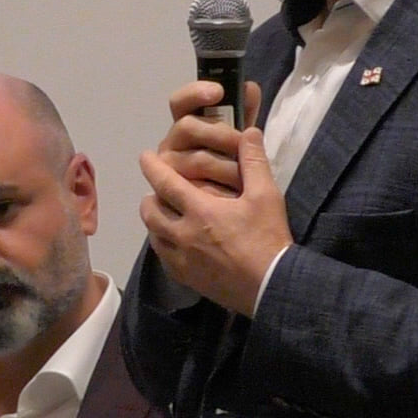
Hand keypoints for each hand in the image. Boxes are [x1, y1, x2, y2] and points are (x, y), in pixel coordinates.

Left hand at [138, 111, 290, 316]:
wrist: (272, 287)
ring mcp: (182, 259)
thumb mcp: (267, 196)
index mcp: (200, 210)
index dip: (152, 167)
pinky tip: (172, 242)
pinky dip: (162, 244)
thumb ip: (254, 161)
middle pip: (150, 211)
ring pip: (153, 235)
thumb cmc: (268, 238)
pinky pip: (163, 257)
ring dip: (154, 221)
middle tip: (156, 190)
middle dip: (150, 196)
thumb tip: (249, 131)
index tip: (144, 157)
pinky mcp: (186, 278)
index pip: (165, 182)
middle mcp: (183, 234)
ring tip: (162, 214)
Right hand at [156, 80, 261, 195]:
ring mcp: (169, 169)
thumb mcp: (241, 136)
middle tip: (241, 146)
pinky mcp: (173, 196)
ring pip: (195, 160)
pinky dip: (220, 191)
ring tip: (246, 178)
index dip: (196, 93)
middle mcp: (173, 143)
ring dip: (226, 166)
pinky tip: (235, 194)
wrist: (234, 205)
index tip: (219, 92)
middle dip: (220, 133)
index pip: (180, 101)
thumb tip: (248, 88)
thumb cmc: (233, 166)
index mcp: (186, 124)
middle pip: (187, 127)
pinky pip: (197, 190)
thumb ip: (245, 111)